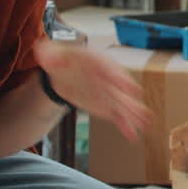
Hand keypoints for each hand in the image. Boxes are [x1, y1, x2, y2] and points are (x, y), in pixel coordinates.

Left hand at [34, 41, 150, 141]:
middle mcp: (107, 77)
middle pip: (121, 89)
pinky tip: (132, 135)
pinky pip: (117, 116)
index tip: (131, 88)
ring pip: (122, 104)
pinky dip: (124, 125)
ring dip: (133, 114)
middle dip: (131, 101)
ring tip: (145, 124)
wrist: (64, 71)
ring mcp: (108, 92)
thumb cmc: (60, 60)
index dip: (120, 79)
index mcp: (96, 62)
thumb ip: (48, 54)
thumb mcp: (51, 54)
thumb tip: (42, 53)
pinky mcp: (106, 105)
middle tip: (143, 111)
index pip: (110, 69)